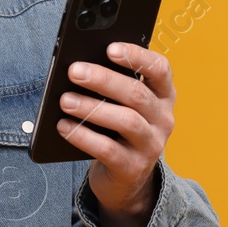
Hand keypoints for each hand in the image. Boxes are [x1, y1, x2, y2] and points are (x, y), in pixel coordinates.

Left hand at [58, 42, 174, 226]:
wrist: (124, 179)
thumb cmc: (117, 131)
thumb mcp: (122, 106)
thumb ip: (111, 87)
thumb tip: (80, 68)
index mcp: (163, 96)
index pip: (160, 69)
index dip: (137, 56)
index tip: (110, 47)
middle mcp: (163, 119)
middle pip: (137, 94)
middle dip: (104, 80)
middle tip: (74, 71)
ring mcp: (151, 145)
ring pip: (126, 121)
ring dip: (92, 108)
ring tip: (64, 100)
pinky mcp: (133, 168)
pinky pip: (107, 150)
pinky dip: (83, 136)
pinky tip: (64, 126)